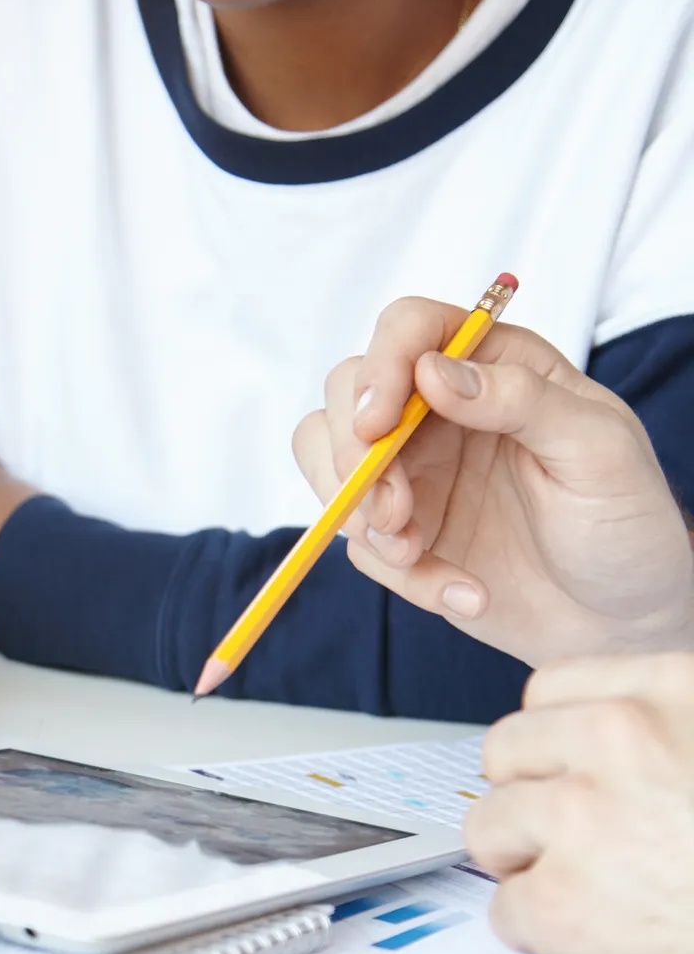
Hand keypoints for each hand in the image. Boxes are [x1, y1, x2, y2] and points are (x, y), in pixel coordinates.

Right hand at [294, 297, 693, 666]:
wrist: (620, 624)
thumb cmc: (627, 526)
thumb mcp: (597, 452)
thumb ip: (522, 400)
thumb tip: (433, 371)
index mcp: (497, 367)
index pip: (410, 328)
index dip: (380, 365)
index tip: (376, 425)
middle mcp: (442, 410)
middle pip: (347, 391)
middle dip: (352, 455)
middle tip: (392, 512)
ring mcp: (414, 470)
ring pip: (327, 460)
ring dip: (357, 514)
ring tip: (415, 554)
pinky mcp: (399, 529)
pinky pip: (358, 542)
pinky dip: (402, 575)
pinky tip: (463, 594)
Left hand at [466, 654, 693, 953]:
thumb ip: (674, 736)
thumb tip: (620, 733)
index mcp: (680, 697)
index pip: (553, 688)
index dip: (555, 740)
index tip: (571, 770)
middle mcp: (625, 743)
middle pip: (505, 751)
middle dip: (529, 799)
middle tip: (575, 840)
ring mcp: (583, 820)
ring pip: (489, 826)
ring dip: (529, 865)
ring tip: (598, 893)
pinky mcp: (559, 904)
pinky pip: (504, 907)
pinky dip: (544, 934)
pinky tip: (607, 942)